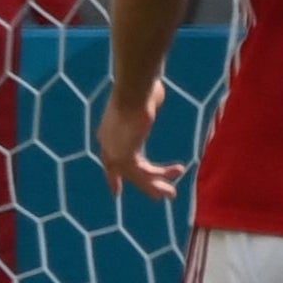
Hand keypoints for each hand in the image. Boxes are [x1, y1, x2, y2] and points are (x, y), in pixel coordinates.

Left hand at [100, 86, 184, 201]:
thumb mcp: (145, 98)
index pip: (109, 159)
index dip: (114, 175)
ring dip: (155, 186)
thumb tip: (155, 91)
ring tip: (172, 194)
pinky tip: (174, 179)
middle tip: (155, 195)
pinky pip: (142, 174)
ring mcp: (114, 150)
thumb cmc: (142, 87)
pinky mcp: (125, 155)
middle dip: (137, 184)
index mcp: (109, 131)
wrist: (136, 89)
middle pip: (121, 171)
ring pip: (135, 176)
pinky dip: (158, 178)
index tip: (117, 191)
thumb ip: (148, 103)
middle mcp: (108, 143)